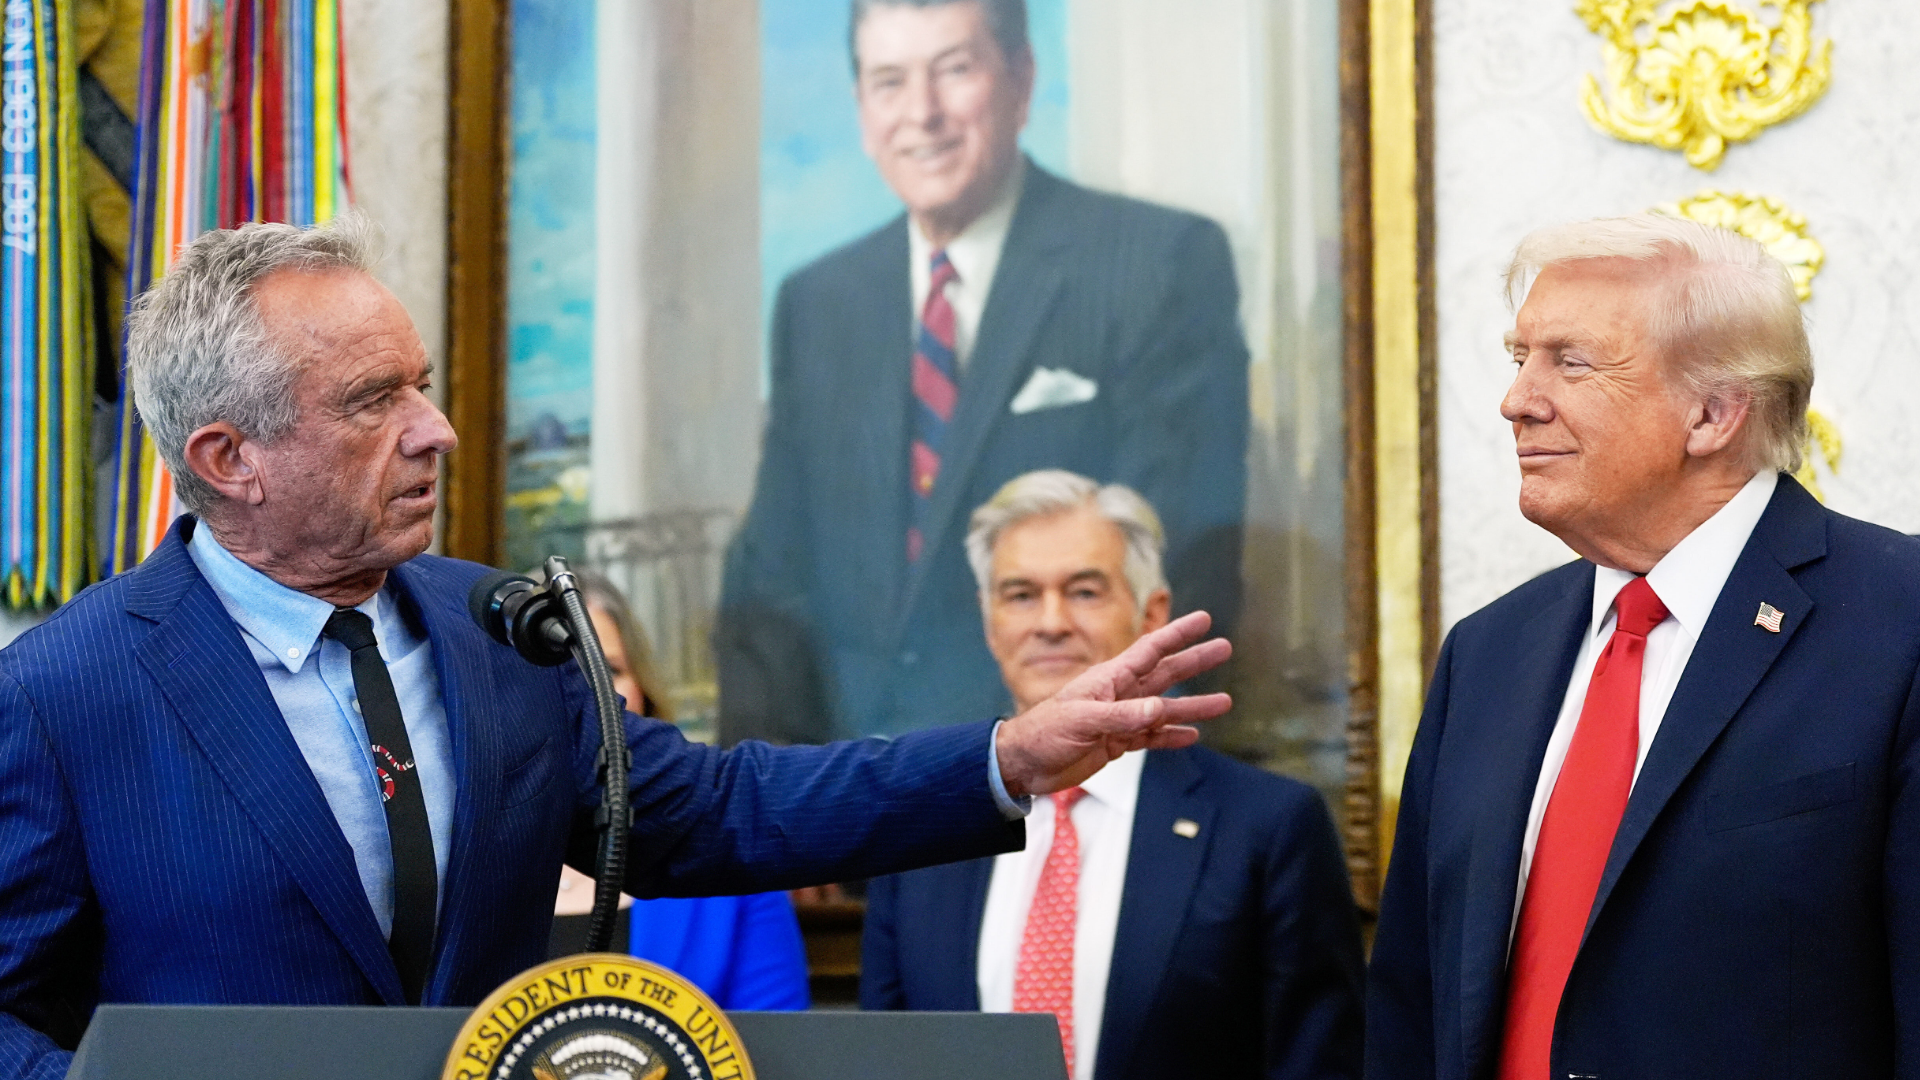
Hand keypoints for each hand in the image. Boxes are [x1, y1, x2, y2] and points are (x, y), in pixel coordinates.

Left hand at [994, 611, 1231, 797]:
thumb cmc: (1045, 732)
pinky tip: (1192, 735)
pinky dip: (1171, 736)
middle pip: (1166, 674)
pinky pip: (1152, 737)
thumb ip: (1122, 716)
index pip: (1151, 649)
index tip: (1204, 619)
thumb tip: (1160, 710)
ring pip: (1165, 709)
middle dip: (1195, 661)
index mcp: (1110, 679)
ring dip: (1193, 705)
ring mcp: (1120, 718)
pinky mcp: (1116, 743)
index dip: (1178, 633)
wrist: (1024, 763)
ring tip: (1224, 702)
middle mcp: (1120, 694)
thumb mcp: (1083, 720)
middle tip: (1225, 648)